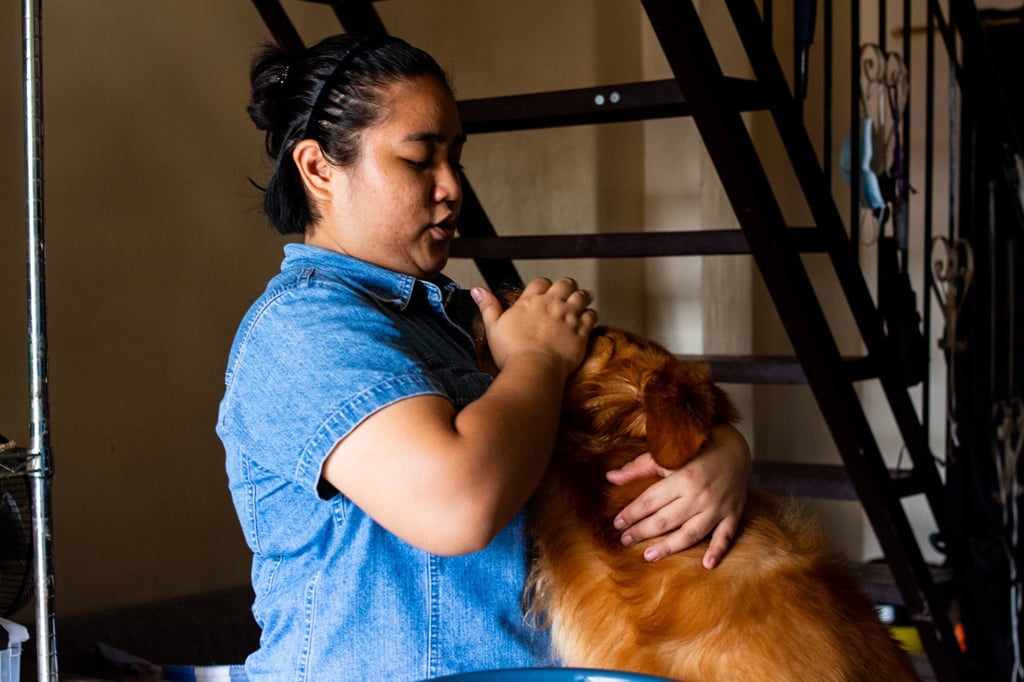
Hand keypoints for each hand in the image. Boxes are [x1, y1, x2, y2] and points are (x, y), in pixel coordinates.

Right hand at [472, 277, 596, 375]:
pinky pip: (591, 315)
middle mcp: (552, 304)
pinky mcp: (581, 331)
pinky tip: (587, 319)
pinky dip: (590, 314)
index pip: (541, 282)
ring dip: (581, 297)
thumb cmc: (512, 352)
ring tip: (581, 301)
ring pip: (582, 296)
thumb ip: (488, 306)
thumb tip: (477, 290)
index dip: (544, 285)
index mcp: (530, 301)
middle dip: (566, 286)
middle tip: (566, 292)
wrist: (534, 369)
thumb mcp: (493, 327)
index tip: (544, 292)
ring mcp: (569, 316)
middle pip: (565, 284)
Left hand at [607, 424, 750, 567]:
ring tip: (648, 556)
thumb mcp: (666, 454)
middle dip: (642, 531)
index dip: (631, 513)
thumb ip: (638, 468)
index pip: (650, 501)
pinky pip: (726, 536)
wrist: (734, 448)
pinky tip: (707, 565)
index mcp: (681, 478)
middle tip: (624, 541)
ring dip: (670, 547)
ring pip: (691, 533)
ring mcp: (717, 507)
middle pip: (666, 519)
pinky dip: (718, 551)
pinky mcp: (733, 514)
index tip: (617, 523)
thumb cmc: (694, 452)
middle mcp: (699, 495)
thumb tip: (610, 478)